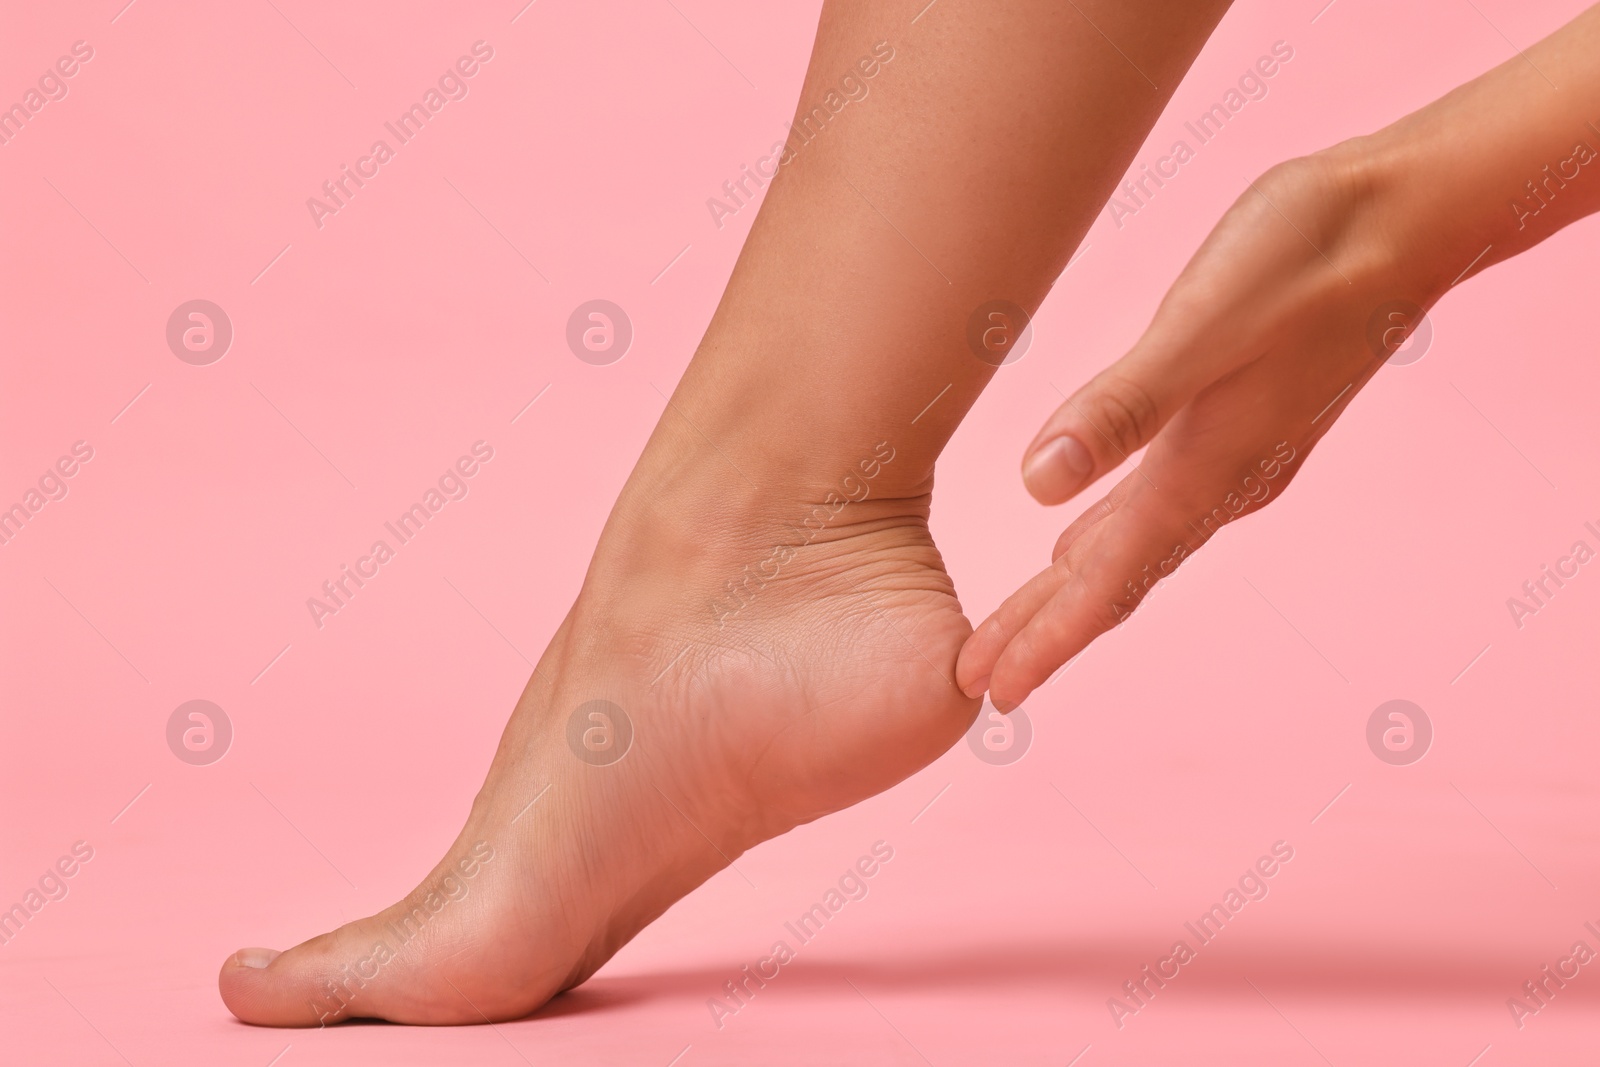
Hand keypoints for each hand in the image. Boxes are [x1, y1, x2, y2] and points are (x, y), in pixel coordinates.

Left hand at [957, 144, 1444, 708]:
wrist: (1409, 219)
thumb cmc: (1304, 254)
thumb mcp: (1205, 322)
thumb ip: (1124, 406)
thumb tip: (1036, 486)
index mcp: (1204, 466)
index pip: (1108, 580)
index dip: (1045, 639)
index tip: (988, 693)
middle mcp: (1221, 480)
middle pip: (1114, 581)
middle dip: (1043, 636)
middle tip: (979, 688)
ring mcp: (1235, 458)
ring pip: (1130, 550)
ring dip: (1067, 597)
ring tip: (1015, 639)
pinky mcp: (1237, 425)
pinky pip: (1153, 512)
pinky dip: (1104, 546)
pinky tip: (1079, 545)